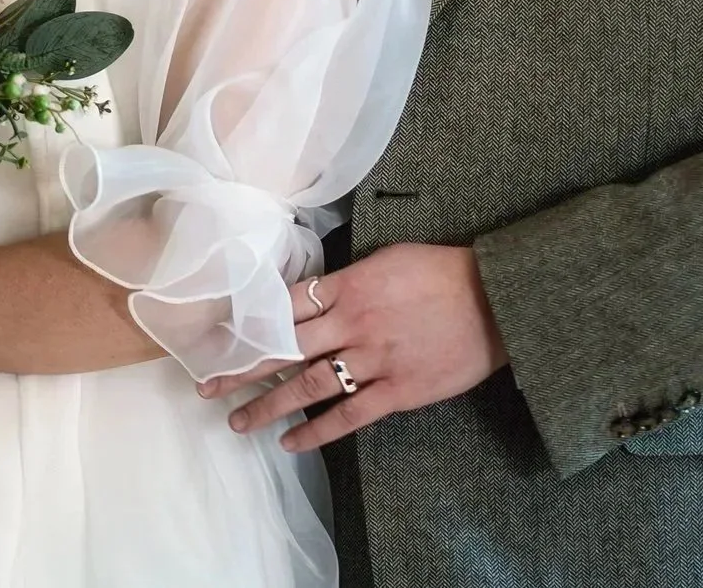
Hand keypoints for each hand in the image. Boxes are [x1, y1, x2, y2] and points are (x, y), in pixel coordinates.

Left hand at [199, 243, 508, 453]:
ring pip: (309, 386)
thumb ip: (347, 280)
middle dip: (242, 369)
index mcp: (348, 285)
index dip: (249, 325)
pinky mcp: (398, 390)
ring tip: (239, 421)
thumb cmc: (441, 272)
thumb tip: (313, 294)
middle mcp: (352, 323)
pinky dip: (317, 432)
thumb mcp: (387, 259)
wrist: (494, 299)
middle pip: (284, 348)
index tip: (219, 339)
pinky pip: (349, 416)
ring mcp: (374, 359)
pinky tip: (291, 442)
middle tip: (208, 387)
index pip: (284, 306)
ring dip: (269, 405)